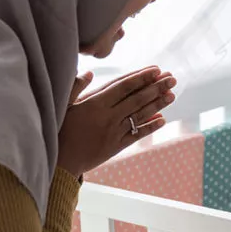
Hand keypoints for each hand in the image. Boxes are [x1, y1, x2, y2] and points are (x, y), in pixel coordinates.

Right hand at [56, 66, 176, 176]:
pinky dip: (149, 126)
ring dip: (158, 104)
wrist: (59, 162)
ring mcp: (113, 132)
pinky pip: (136, 134)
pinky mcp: (115, 147)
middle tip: (172, 78)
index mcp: (95, 103)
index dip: (141, 77)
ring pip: (140, 115)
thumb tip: (88, 72)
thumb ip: (76, 87)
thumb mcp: (63, 105)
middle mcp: (108, 117)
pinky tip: (162, 120)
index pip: (124, 86)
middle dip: (156, 87)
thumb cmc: (58, 130)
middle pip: (137, 99)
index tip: (156, 69)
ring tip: (172, 95)